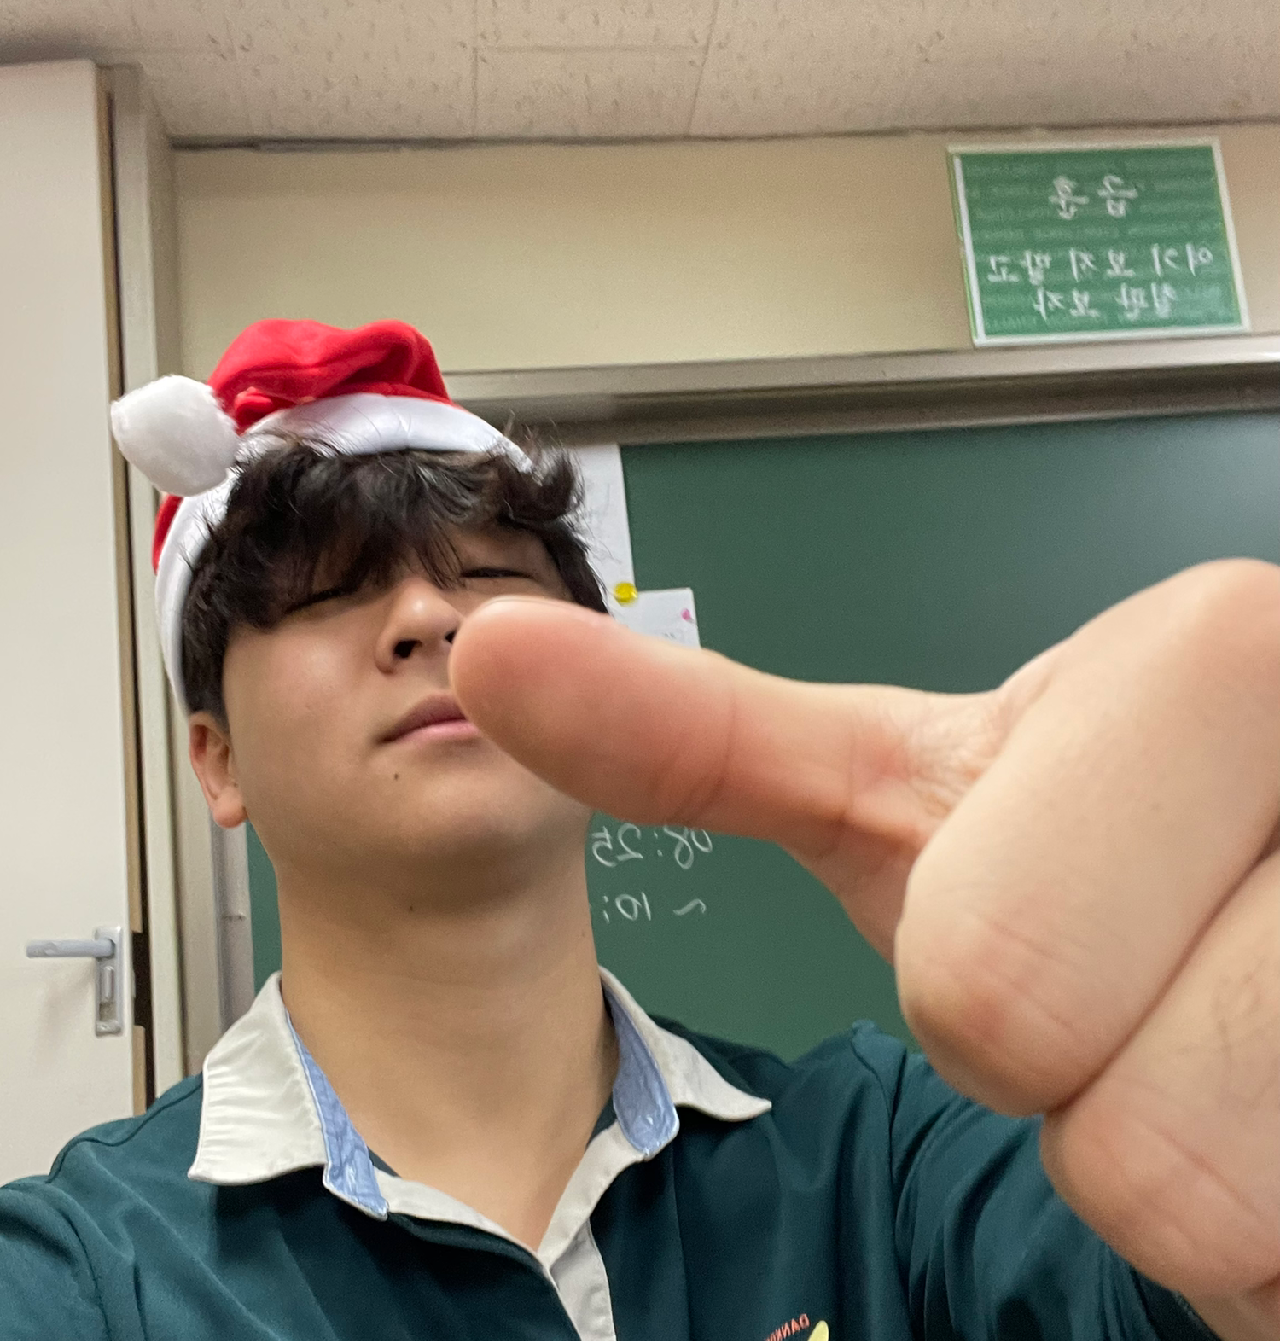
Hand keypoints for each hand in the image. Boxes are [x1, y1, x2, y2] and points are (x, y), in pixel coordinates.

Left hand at [452, 559, 1279, 1336]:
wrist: (1270, 936)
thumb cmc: (1084, 866)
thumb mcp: (903, 794)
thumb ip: (703, 740)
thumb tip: (494, 654)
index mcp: (1214, 664)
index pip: (993, 971)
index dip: (984, 988)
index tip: (1048, 915)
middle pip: (1122, 1117)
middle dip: (1086, 1086)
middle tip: (1132, 993)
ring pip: (1226, 1206)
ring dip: (1196, 1164)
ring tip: (1210, 1047)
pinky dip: (1278, 1229)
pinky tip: (1272, 1102)